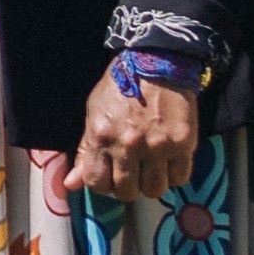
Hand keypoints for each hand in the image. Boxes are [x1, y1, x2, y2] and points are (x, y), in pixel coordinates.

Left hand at [65, 72, 201, 208]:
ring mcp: (157, 146)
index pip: (96, 184)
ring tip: (152, 165)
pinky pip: (180, 178)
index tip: (110, 175)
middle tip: (133, 170)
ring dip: (152, 182)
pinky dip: (174, 174)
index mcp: (101, 137)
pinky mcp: (182, 143)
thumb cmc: (120, 87)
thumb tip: (71, 184)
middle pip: (127, 192)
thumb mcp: (94, 113)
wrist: (156, 62)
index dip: (103, 184)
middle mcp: (128, 145)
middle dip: (128, 186)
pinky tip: (169, 159)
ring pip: (155, 190)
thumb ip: (85, 151)